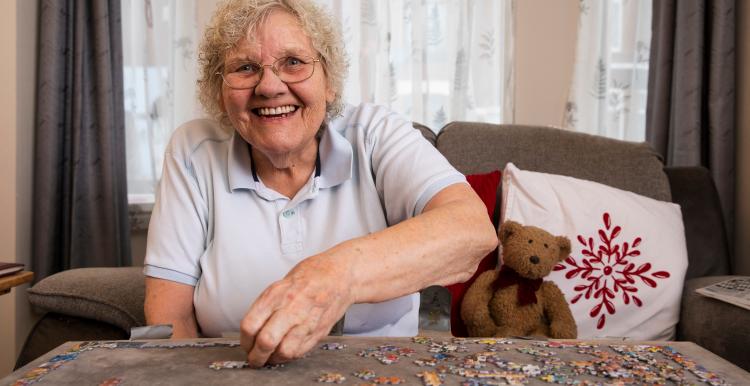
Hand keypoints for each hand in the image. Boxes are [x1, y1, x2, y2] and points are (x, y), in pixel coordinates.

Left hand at [239, 253, 354, 366]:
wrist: (339, 275)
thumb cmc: (310, 276)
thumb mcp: (281, 284)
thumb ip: (266, 306)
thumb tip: (252, 330)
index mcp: (277, 294)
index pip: (250, 325)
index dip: (245, 341)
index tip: (246, 345)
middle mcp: (292, 308)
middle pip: (266, 341)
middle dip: (256, 356)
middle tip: (255, 358)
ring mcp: (307, 321)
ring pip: (284, 351)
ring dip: (274, 359)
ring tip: (271, 356)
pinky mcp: (319, 331)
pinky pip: (300, 351)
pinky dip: (290, 356)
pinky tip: (286, 350)